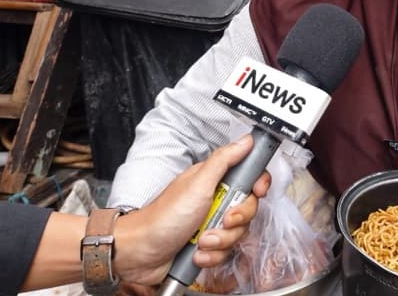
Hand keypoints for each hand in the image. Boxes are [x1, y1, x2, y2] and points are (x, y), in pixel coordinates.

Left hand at [113, 135, 270, 285]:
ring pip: (238, 233)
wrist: (139, 253)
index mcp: (215, 181)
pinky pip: (225, 252)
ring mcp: (212, 224)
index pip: (250, 176)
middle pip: (249, 208)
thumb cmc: (162, 217)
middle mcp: (216, 201)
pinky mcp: (208, 245)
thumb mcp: (197, 184)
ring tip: (201, 240)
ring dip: (221, 241)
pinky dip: (212, 255)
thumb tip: (245, 141)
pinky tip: (196, 252)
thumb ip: (224, 160)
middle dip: (236, 220)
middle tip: (220, 220)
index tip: (256, 191)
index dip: (258, 184)